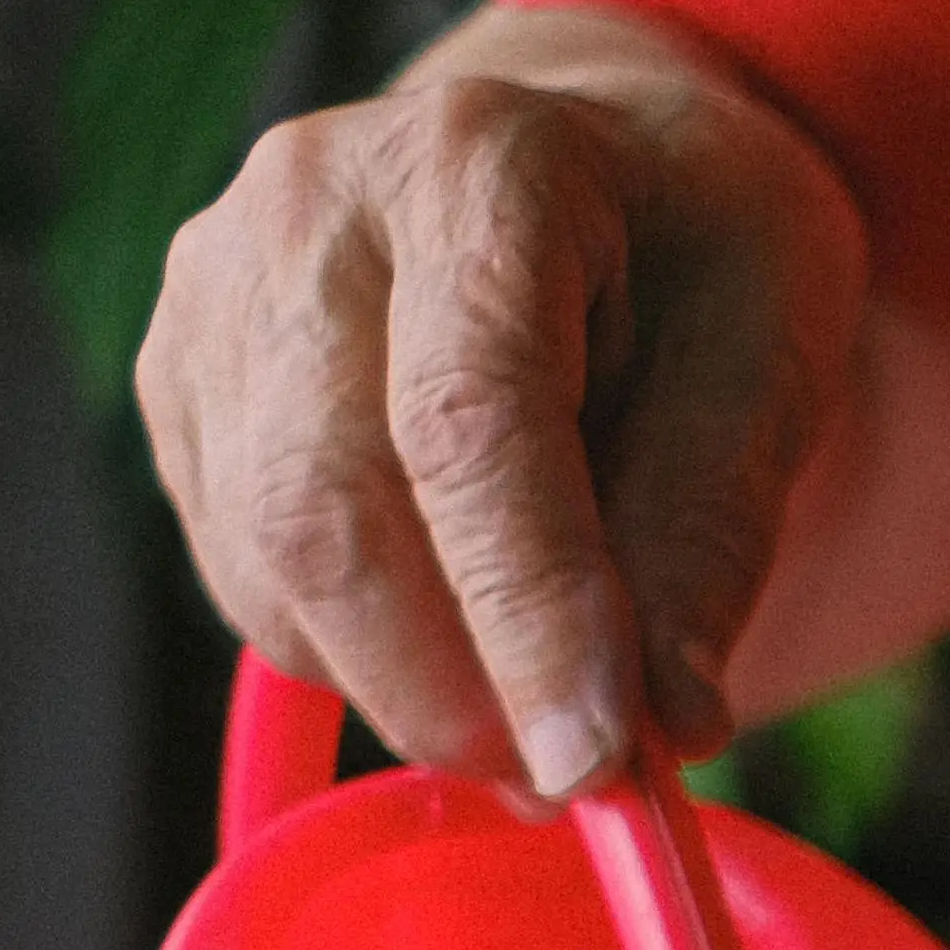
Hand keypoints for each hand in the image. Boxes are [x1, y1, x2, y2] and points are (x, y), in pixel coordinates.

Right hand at [137, 12, 860, 796]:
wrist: (597, 171)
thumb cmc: (694, 254)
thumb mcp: (768, 359)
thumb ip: (709, 533)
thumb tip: (664, 727)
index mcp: (481, 167)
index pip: (468, 424)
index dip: (526, 614)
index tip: (594, 761)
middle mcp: (312, 206)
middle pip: (327, 505)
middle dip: (451, 690)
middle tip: (571, 782)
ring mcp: (217, 287)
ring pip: (267, 557)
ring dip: (403, 688)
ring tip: (533, 718)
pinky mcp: (181, 375)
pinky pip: (240, 566)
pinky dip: (349, 652)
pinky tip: (452, 643)